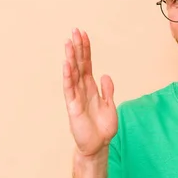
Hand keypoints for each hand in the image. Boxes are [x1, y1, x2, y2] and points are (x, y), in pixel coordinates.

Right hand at [63, 28, 117, 156]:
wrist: (98, 145)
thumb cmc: (103, 127)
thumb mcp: (110, 106)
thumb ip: (108, 90)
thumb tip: (105, 75)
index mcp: (91, 87)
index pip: (87, 64)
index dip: (86, 50)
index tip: (83, 34)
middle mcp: (82, 89)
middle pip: (79, 65)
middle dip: (77, 48)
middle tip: (74, 31)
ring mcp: (76, 97)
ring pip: (72, 74)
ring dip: (70, 58)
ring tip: (68, 43)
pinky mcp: (73, 107)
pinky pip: (69, 89)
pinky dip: (68, 77)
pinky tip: (66, 64)